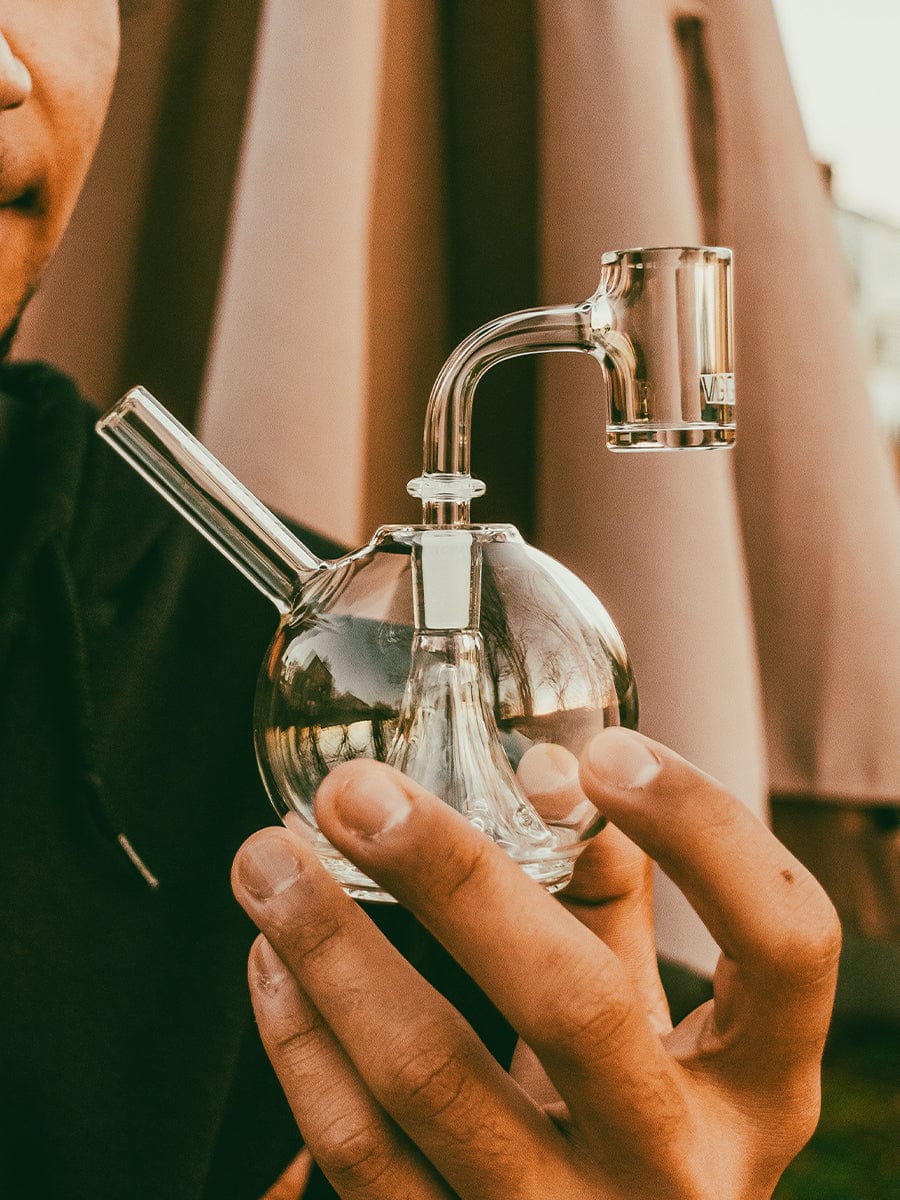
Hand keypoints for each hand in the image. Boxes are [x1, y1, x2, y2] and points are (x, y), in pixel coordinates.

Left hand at [231, 729, 840, 1198]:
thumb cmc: (635, 1114)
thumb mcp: (658, 1017)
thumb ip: (612, 896)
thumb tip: (542, 775)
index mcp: (757, 1089)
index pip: (784, 943)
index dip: (703, 831)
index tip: (603, 752)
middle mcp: (677, 1172)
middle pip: (576, 1004)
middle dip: (451, 876)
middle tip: (356, 794)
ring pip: (432, 1082)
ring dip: (332, 950)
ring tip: (269, 859)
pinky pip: (359, 1155)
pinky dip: (302, 1041)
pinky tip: (274, 962)